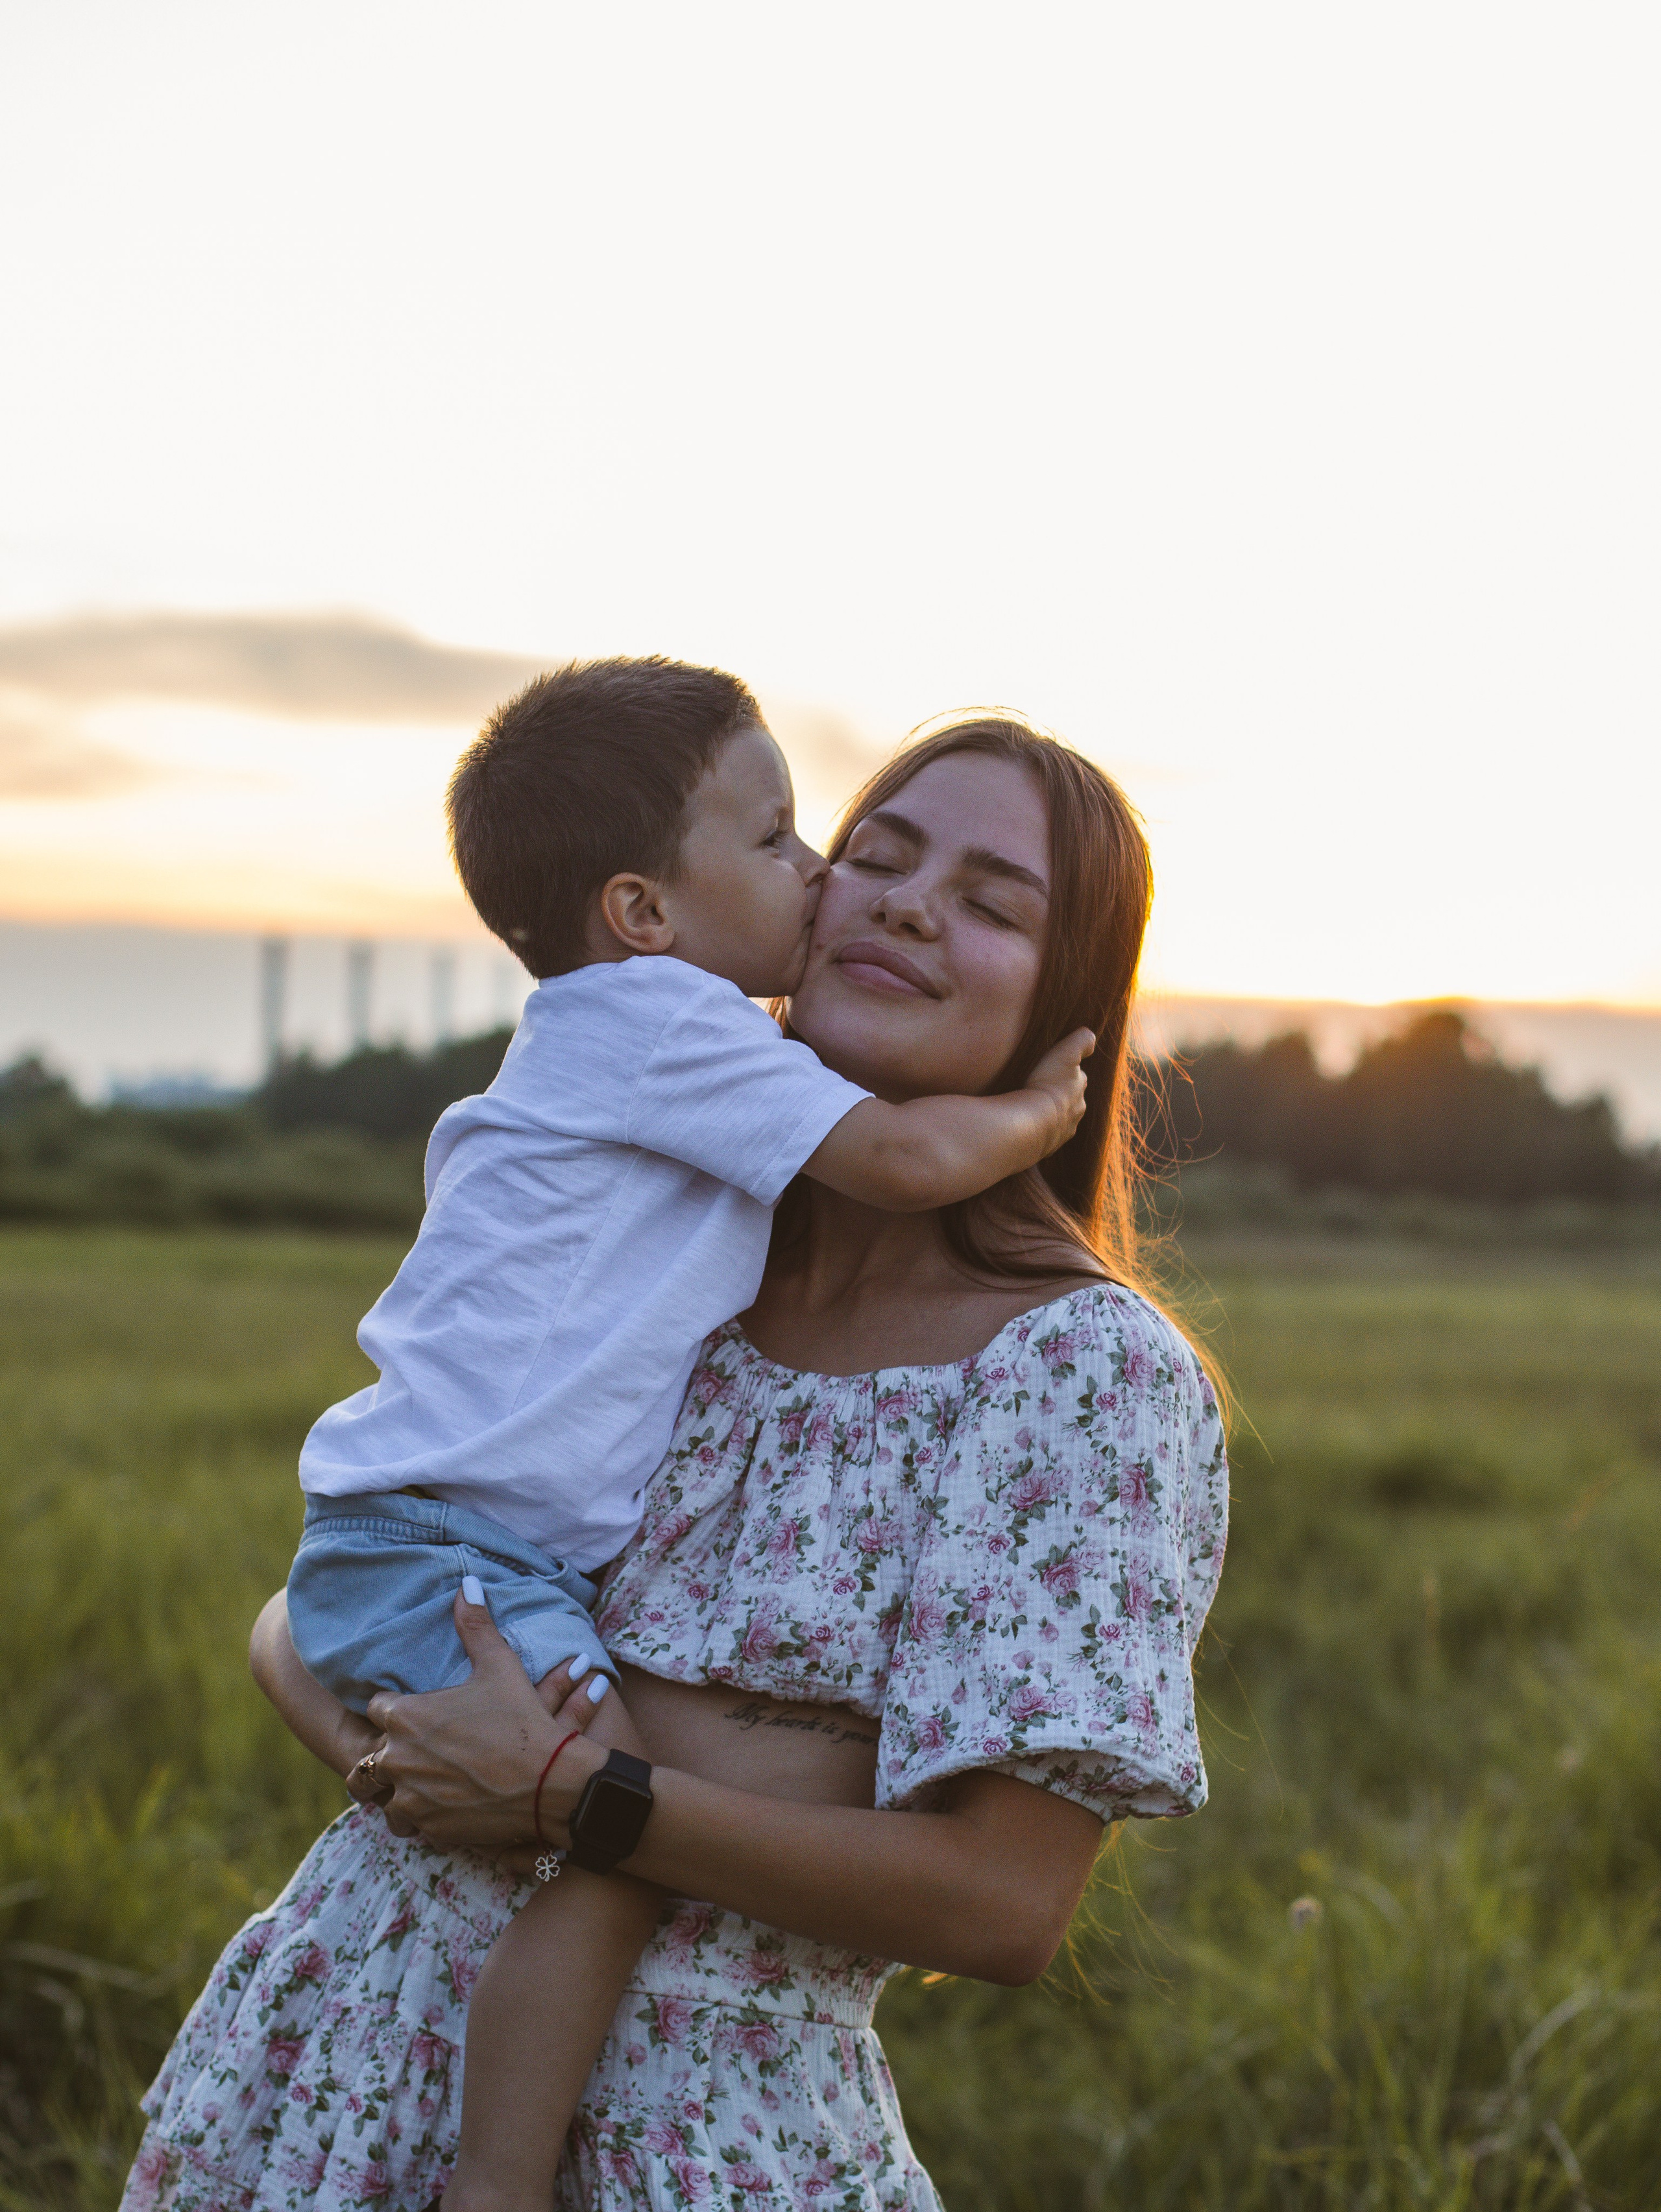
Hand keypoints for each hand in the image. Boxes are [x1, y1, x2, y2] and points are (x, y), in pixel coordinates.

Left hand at [364, 1590, 606, 1849]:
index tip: (414, 1711)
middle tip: (414, 1749)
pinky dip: (418, 1814)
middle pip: (366, 1759)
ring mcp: (409, 1799)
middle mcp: (397, 1759)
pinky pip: (407, 1822)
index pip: (377, 1708)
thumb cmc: (523, 1721)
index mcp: (406, 1717)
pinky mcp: (426, 1828)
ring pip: (379, 1796)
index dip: (395, 1708)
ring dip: (394, 1788)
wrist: (550, 1784)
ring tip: (418, 1781)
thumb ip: (476, 1626)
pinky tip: (441, 1804)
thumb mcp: (500, 1666)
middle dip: (388, 1752)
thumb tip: (466, 1584)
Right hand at [1025, 1026, 1094, 1150]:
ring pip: (1058, 1120)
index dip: (1068, 1071)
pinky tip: (1026, 1126)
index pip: (1078, 1077)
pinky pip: (1043, 1137)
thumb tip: (1092, 1037)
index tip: (1055, 1068)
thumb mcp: (1065, 1053)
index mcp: (1079, 1090)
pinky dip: (1038, 1130)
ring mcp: (1061, 1132)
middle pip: (1071, 1100)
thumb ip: (1081, 1041)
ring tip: (1031, 1109)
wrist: (1031, 1124)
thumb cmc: (1046, 1086)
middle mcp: (1075, 1112)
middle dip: (1060, 1095)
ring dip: (1049, 1114)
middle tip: (1042, 1088)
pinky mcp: (1046, 1147)